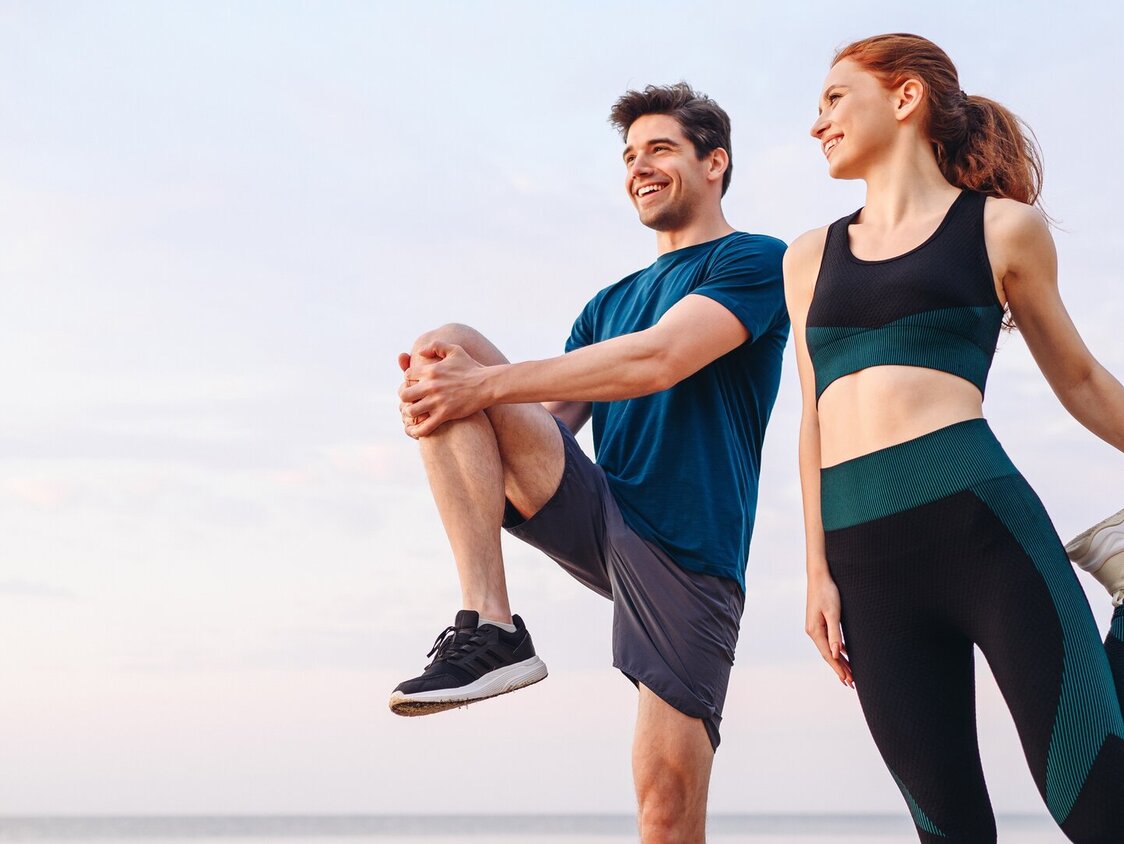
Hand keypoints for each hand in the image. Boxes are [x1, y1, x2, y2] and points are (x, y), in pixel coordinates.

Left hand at [398, 340, 489, 436]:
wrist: (488, 384)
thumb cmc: (472, 367)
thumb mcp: (455, 350)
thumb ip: (436, 346)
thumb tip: (420, 352)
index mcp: (431, 370)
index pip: (407, 375)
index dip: (409, 380)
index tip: (416, 384)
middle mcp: (431, 385)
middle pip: (404, 394)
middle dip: (406, 397)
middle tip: (413, 399)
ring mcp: (437, 401)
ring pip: (411, 410)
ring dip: (411, 412)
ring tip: (418, 412)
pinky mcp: (445, 414)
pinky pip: (425, 427)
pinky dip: (418, 430)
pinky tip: (418, 430)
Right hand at [805, 571, 853, 687]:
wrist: (819, 576)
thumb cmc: (827, 592)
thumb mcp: (833, 613)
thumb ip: (835, 634)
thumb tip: (837, 654)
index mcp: (815, 631)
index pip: (829, 655)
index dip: (839, 669)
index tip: (848, 680)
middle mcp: (813, 631)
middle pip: (828, 654)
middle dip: (840, 669)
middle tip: (851, 682)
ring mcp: (815, 627)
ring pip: (829, 648)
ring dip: (840, 660)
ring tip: (850, 673)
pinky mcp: (819, 622)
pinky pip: (829, 640)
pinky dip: (838, 649)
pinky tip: (844, 654)